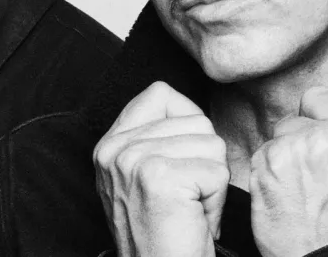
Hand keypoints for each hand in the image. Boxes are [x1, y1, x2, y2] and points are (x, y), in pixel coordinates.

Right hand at [93, 81, 228, 256]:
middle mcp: (115, 149)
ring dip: (212, 183)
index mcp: (109, 144)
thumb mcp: (146, 177)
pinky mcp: (158, 177)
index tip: (180, 167)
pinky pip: (217, 171)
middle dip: (204, 163)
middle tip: (184, 200)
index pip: (161, 93)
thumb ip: (156, 135)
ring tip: (188, 210)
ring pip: (211, 144)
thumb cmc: (165, 232)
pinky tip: (193, 219)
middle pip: (197, 120)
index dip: (188, 125)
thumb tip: (183, 104)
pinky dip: (216, 201)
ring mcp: (133, 160)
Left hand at [250, 56, 327, 256]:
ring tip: (309, 181)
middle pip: (317, 94)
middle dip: (316, 121)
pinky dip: (274, 165)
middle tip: (326, 161)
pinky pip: (269, 145)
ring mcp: (312, 143)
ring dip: (293, 146)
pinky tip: (289, 189)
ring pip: (289, 122)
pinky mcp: (276, 158)